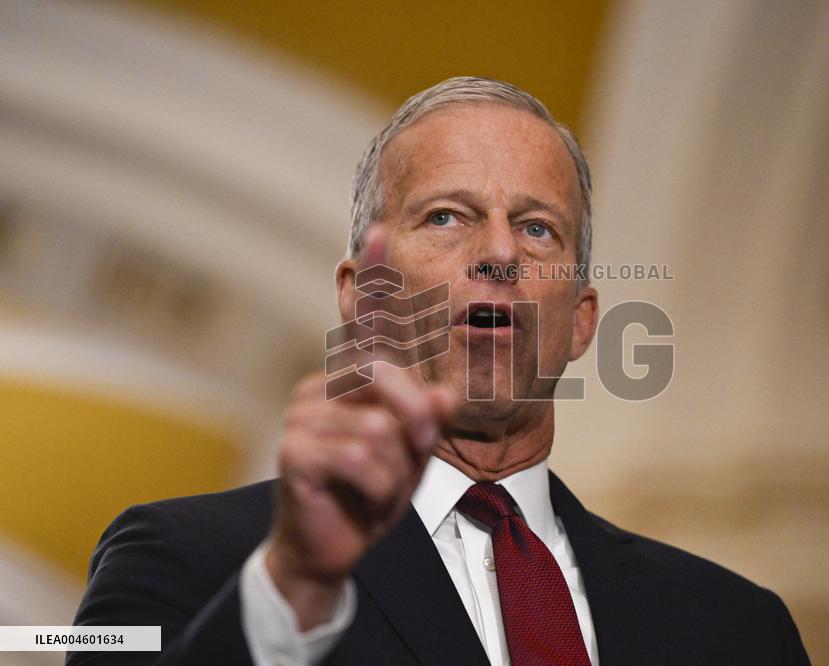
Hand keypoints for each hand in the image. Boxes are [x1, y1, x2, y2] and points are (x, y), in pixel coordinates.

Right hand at [266, 226, 454, 629]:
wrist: (332, 548)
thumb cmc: (372, 493)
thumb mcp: (412, 454)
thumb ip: (428, 420)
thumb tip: (446, 394)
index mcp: (351, 380)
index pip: (366, 323)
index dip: (374, 276)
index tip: (383, 229)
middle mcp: (322, 387)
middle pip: (390, 380)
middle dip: (416, 424)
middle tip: (415, 453)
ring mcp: (303, 416)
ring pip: (382, 430)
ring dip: (397, 471)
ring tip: (377, 488)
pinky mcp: (295, 451)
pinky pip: (363, 459)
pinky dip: (378, 489)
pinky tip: (359, 501)